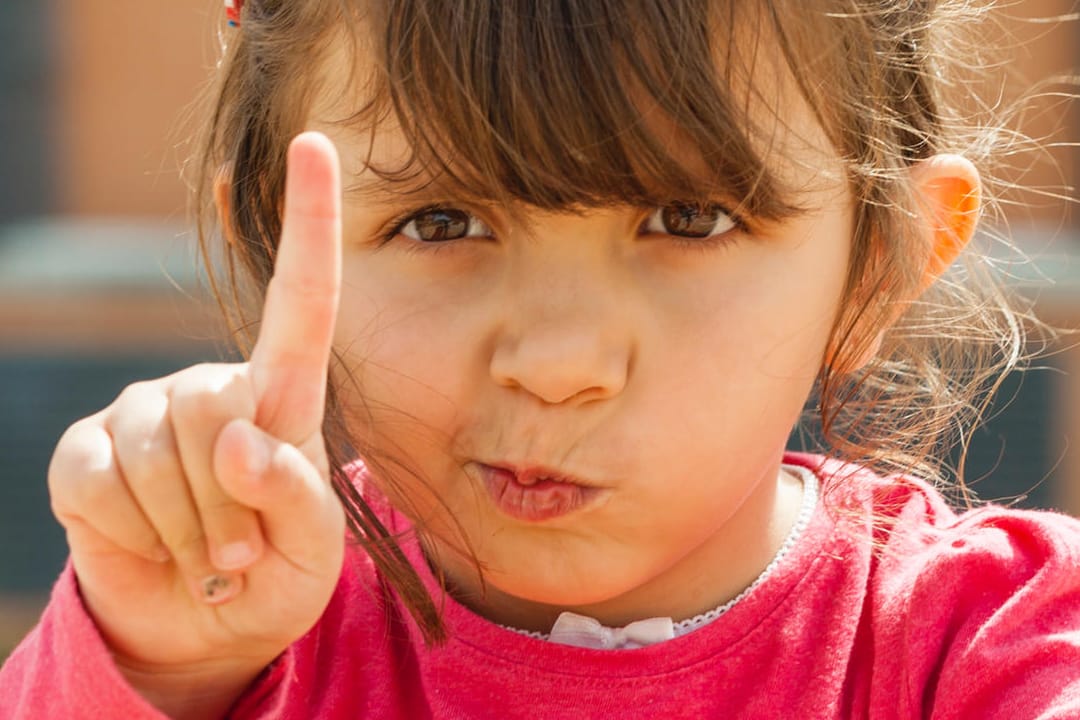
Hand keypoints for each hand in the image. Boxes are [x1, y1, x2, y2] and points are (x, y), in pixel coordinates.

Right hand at [47, 133, 345, 713]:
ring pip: (158, 455)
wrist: (206, 624)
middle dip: (231, 505)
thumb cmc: (276, 570)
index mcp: (282, 396)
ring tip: (207, 553)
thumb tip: (238, 443)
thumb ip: (292, 495)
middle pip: (214, 411)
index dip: (308, 221)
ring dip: (190, 530)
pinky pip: (100, 484)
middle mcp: (210, 386)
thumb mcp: (310, 545)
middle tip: (241, 548)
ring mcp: (140, 412)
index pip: (301, 300)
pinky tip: (149, 540)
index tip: (316, 144)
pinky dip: (135, 534)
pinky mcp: (84, 453)